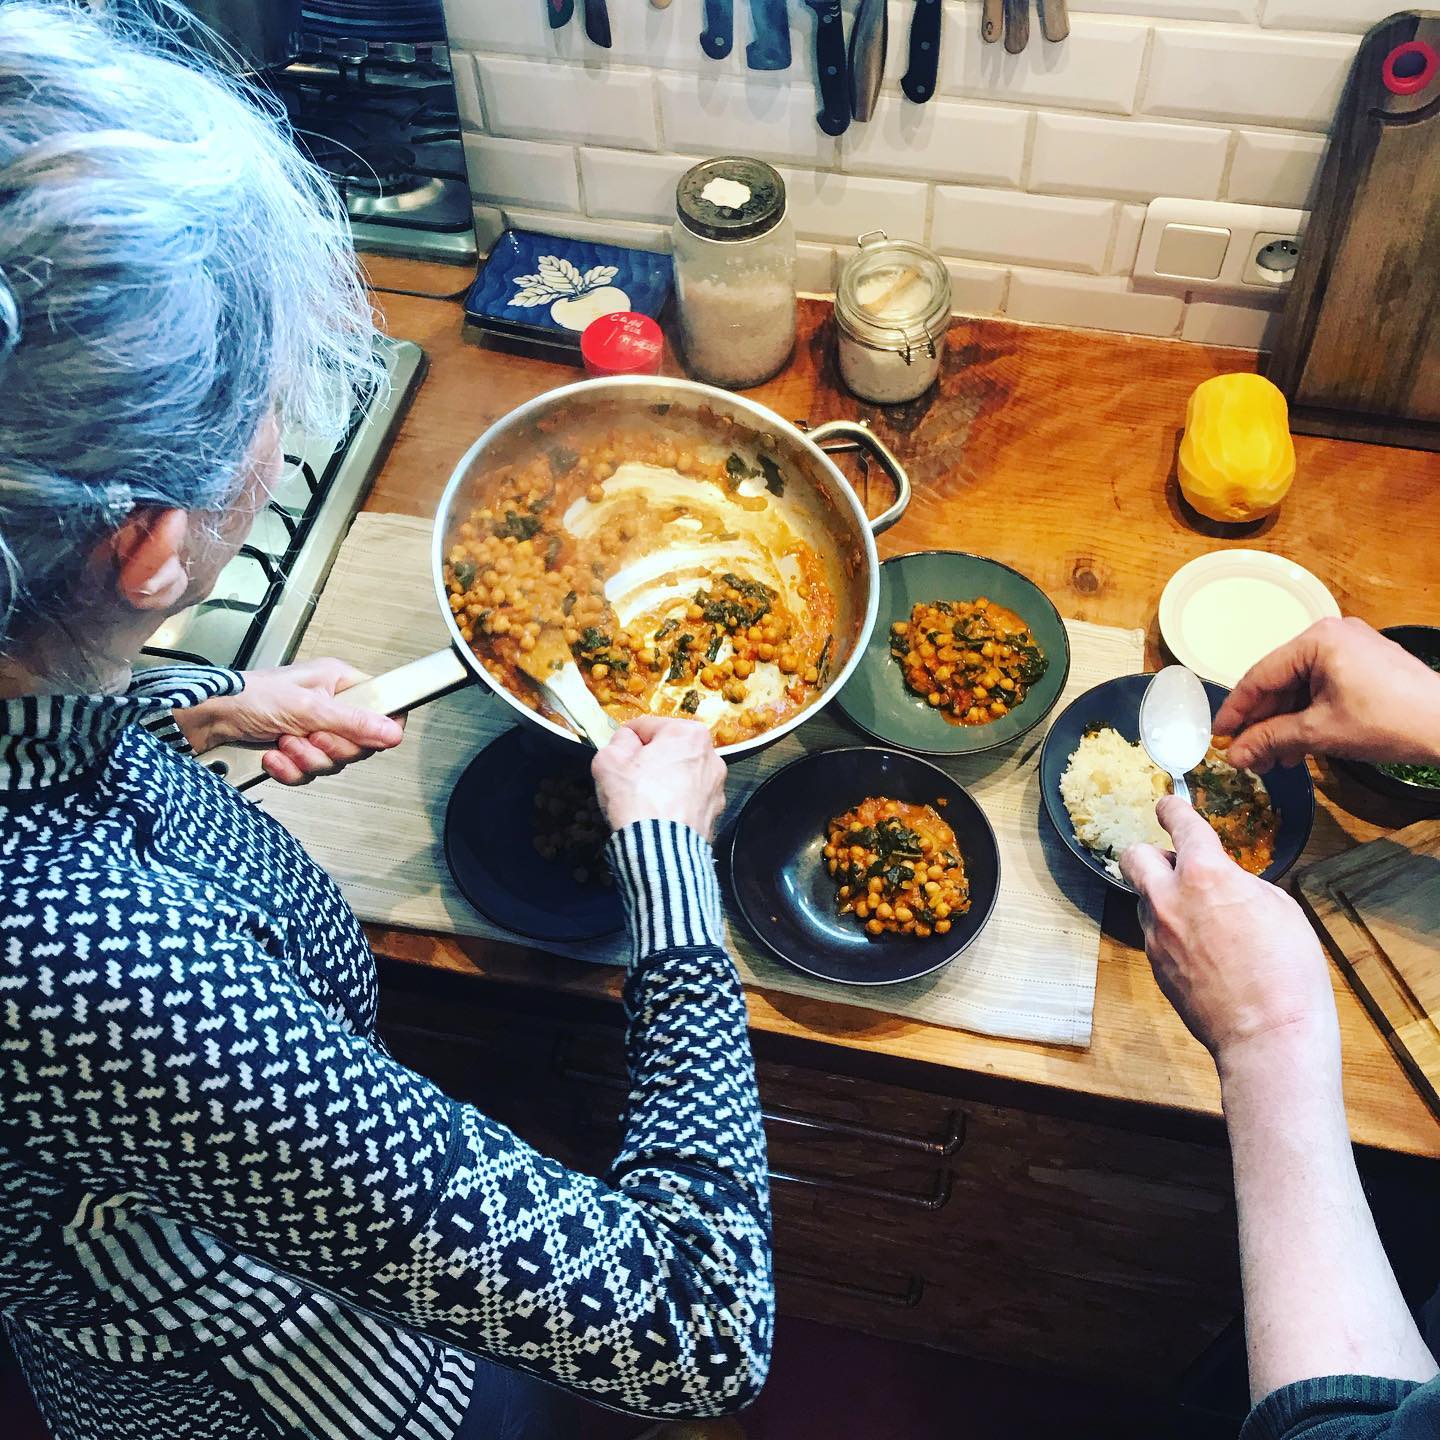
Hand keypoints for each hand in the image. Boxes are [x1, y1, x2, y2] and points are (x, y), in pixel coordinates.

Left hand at [176, 658, 404, 785]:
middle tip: (310, 737)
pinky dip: (291, 769)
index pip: (383, 707)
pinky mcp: (298, 751)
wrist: (208, 719)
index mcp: (340, 683)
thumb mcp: (307, 708)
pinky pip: (311, 772)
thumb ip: (353, 722)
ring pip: (334, 762)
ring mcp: (314, 730)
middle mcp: (331, 706)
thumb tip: (392, 732)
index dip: (379, 729)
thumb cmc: (249, 696)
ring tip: (285, 743)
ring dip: (306, 759)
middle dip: (330, 748)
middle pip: (359, 744)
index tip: (367, 740)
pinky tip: (274, 756)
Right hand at [591, 716, 725, 840]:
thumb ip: (618, 741)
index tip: (617, 758)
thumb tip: (627, 741)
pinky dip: (674, 804)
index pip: (646, 726)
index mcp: (689, 733)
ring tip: (643, 801)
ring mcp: (717, 786)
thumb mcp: (609, 760)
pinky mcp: (715, 813)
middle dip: (647, 762)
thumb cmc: (637, 800)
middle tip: (628, 781)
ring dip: (662, 782)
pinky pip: (687, 800)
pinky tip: (658, 816)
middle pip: (667, 751)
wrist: (661, 852)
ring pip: (679, 775)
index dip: (625, 742)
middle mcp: (711, 756)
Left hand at [1120, 795, 1337, 1069]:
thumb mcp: (1280, 909)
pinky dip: (1171, 931)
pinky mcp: (1154, 965)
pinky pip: (1154, 934)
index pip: (1180, 825)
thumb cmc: (1288, 970)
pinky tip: (1202, 951)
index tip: (1169, 804)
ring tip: (1201, 917)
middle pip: (1133, 856)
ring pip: (1143, 898)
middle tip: (1177, 865)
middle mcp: (1169, 898)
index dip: (1173, 809)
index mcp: (1206, 874)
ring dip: (1163, 896)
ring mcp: (1156, 934)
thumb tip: (1226, 885)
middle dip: (1151, 853)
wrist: (1267, 1035)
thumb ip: (1241, 884)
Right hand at [1214, 617, 1439, 773]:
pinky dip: (1307, 718)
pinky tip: (1299, 747)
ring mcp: (1351, 650)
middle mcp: (1332, 636)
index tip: (1219, 737)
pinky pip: (1322, 690)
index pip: (1260, 676)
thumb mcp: (1320, 732)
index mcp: (1318, 639)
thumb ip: (1270, 739)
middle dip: (1262, 724)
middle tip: (1247, 757)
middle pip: (1280, 683)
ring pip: (1300, 690)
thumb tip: (1235, 756)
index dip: (1236, 710)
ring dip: (1283, 726)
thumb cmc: (1389, 721)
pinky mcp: (1365, 667)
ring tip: (1273, 761)